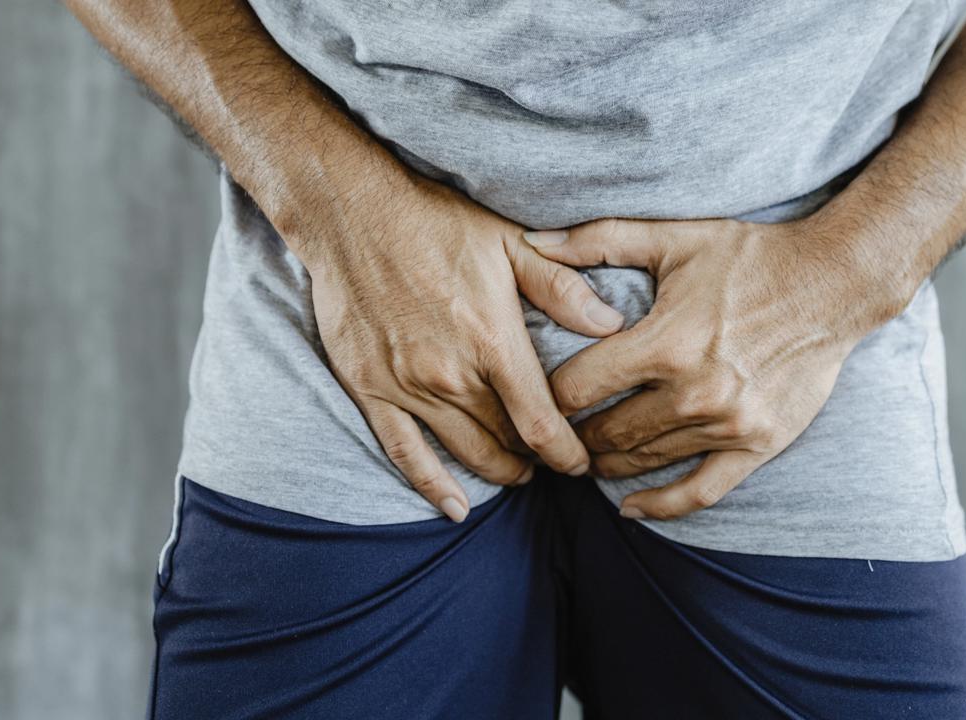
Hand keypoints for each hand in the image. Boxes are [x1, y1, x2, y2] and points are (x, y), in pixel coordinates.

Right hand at [289, 175, 627, 521]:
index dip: (567, 454)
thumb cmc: (436, 222)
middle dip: (536, 461)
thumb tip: (612, 326)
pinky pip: (403, 452)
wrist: (352, 213)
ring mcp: (406, 387)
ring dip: (496, 470)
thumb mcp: (511, 244)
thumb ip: (562, 289)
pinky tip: (455, 508)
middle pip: (506, 444)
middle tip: (553, 463)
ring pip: (463, 453)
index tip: (584, 463)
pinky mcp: (370, 389)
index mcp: (492, 342)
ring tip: (518, 472)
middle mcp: (450, 375)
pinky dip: (432, 485)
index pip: (541, 424)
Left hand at [525, 217, 902, 519]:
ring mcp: (727, 424)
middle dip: (572, 435)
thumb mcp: (675, 237)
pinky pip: (700, 492)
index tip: (534, 397)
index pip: (578, 388)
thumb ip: (599, 239)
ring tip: (586, 456)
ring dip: (606, 464)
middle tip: (553, 433)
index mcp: (665, 342)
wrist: (835, 283)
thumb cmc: (751, 256)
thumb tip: (532, 241)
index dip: (545, 396)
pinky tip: (630, 507)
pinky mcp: (758, 444)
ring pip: (644, 461)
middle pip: (606, 432)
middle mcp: (693, 392)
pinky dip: (661, 504)